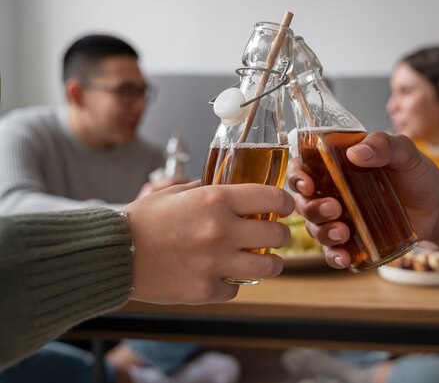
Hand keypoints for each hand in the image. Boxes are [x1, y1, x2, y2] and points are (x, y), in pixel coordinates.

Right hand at [123, 181, 294, 303]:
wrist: (113, 254)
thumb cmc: (143, 220)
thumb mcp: (177, 192)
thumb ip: (208, 188)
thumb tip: (232, 187)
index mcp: (216, 200)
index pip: (272, 197)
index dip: (285, 202)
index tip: (285, 206)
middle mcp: (221, 231)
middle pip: (278, 235)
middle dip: (281, 234)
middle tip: (273, 234)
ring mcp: (215, 263)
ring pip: (268, 267)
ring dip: (269, 262)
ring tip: (261, 259)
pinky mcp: (205, 290)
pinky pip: (237, 288)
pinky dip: (233, 282)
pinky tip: (222, 274)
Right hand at [287, 132, 438, 268]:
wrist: (438, 207)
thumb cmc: (417, 174)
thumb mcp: (404, 152)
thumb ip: (383, 144)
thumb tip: (356, 153)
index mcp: (336, 166)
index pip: (302, 168)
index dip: (297, 177)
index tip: (308, 185)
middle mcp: (331, 192)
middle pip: (303, 202)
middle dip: (312, 208)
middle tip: (335, 209)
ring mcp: (340, 219)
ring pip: (315, 228)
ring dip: (323, 232)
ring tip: (343, 232)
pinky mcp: (351, 242)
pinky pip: (333, 252)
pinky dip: (334, 256)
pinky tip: (343, 257)